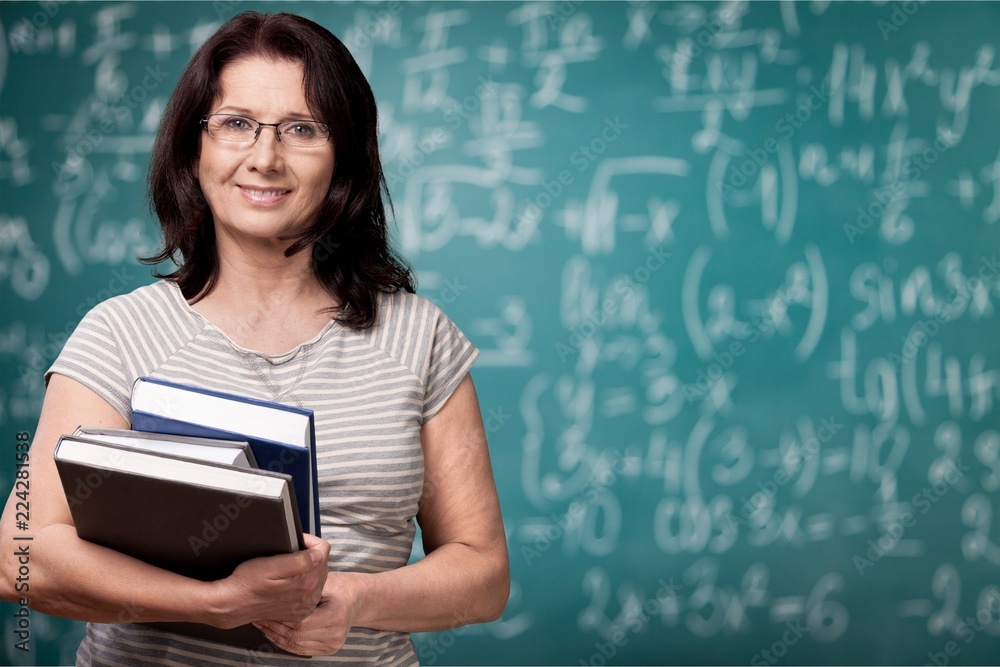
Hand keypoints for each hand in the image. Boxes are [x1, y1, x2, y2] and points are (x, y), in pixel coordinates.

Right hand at [209, 533, 329, 628]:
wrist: (234, 604)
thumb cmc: (248, 583)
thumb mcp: (271, 564)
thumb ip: (299, 559)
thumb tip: (318, 553)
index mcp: (306, 583)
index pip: (323, 550)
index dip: (309, 541)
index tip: (296, 542)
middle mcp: (310, 596)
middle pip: (322, 564)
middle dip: (310, 556)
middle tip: (290, 555)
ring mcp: (306, 606)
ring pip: (318, 577)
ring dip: (308, 570)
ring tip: (289, 569)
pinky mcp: (300, 612)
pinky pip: (311, 592)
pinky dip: (304, 584)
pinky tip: (290, 582)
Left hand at [252, 571, 362, 656]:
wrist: (359, 600)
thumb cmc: (341, 586)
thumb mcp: (326, 581)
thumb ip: (307, 584)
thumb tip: (283, 576)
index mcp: (335, 615)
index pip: (300, 623)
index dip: (280, 618)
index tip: (265, 609)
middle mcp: (336, 633)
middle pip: (296, 636)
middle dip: (274, 627)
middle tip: (259, 617)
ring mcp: (333, 644)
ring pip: (296, 645)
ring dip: (276, 636)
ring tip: (262, 625)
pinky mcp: (329, 649)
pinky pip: (301, 649)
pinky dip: (284, 642)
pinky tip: (273, 634)